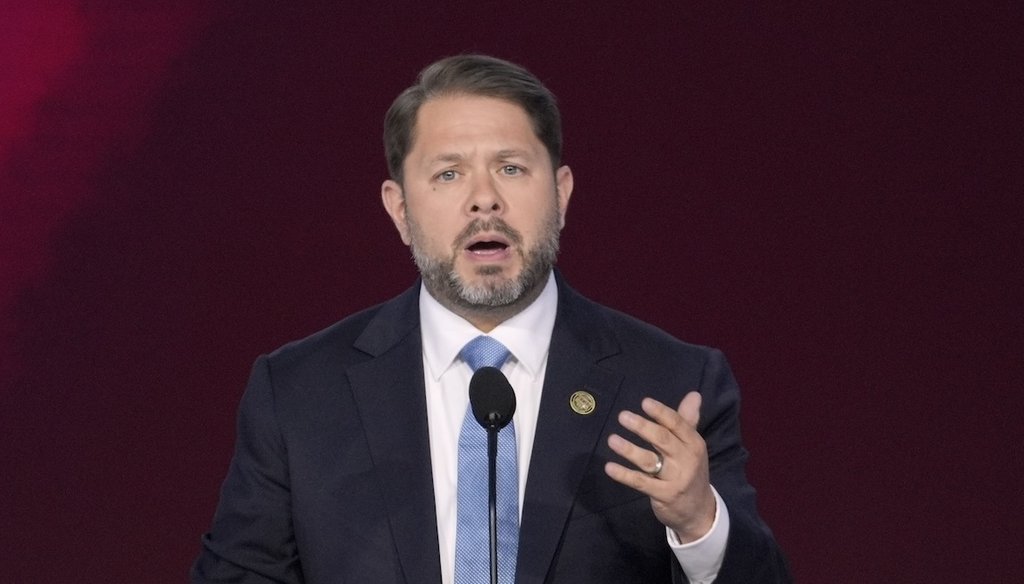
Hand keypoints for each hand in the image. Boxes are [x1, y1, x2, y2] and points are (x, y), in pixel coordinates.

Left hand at [604, 392, 715, 541]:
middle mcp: (687, 460)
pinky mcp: (664, 496)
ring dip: (629, 450)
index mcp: (694, 444)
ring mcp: (676, 479)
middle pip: (662, 440)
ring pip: (649, 461)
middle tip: (622, 416)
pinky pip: (641, 482)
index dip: (661, 413)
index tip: (644, 402)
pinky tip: (610, 467)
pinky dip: (624, 475)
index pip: (678, 424)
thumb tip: (693, 394)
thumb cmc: (691, 472)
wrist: (699, 511)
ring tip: (612, 440)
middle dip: (642, 427)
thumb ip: (687, 421)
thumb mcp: (693, 447)